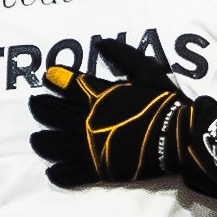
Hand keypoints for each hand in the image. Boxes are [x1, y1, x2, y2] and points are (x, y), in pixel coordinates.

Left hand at [29, 38, 216, 198]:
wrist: (180, 138)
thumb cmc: (165, 103)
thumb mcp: (148, 71)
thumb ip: (123, 56)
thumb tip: (101, 42)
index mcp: (99, 96)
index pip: (67, 84)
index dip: (54, 79)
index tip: (48, 77)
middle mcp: (88, 120)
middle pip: (51, 113)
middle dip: (40, 107)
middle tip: (36, 104)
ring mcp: (89, 146)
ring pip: (52, 145)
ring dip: (41, 141)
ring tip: (37, 139)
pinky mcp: (96, 169)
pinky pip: (68, 174)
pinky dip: (57, 173)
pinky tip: (52, 170)